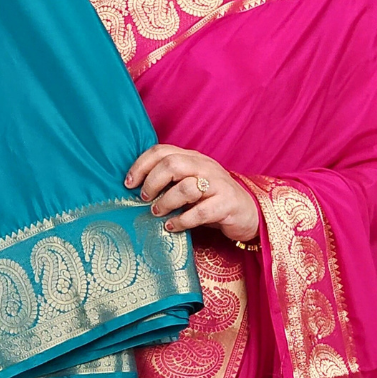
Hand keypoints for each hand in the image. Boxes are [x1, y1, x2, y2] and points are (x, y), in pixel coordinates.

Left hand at [125, 145, 259, 243]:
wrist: (248, 213)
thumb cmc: (212, 200)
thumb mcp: (191, 184)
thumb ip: (170, 181)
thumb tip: (136, 190)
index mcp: (193, 158)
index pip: (162, 151)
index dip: (141, 165)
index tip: (128, 183)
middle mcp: (205, 167)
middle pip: (172, 164)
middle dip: (152, 182)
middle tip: (144, 198)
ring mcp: (218, 184)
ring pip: (186, 187)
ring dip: (166, 202)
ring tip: (157, 213)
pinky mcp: (227, 204)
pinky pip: (200, 212)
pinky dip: (182, 221)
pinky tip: (172, 227)